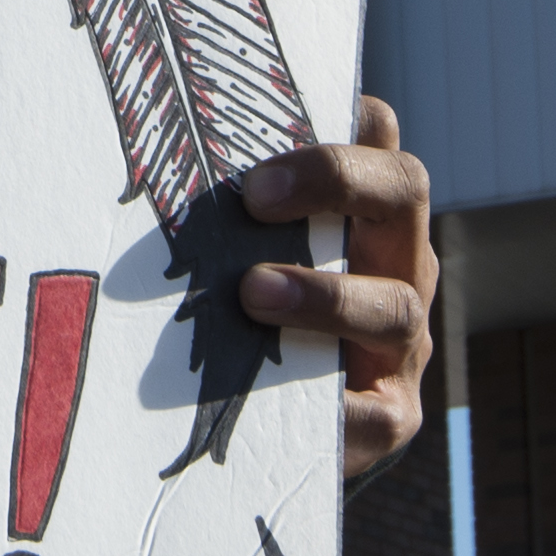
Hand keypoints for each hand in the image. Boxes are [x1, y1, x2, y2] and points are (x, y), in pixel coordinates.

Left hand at [240, 97, 439, 480]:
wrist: (273, 436)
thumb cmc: (248, 327)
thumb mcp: (246, 259)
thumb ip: (231, 218)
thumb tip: (148, 160)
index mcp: (368, 217)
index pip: (380, 139)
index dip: (348, 118)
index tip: (278, 127)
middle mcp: (401, 265)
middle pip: (406, 191)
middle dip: (336, 179)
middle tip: (256, 197)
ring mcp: (405, 342)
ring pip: (396, 304)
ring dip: (323, 296)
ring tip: (253, 293)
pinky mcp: (393, 417)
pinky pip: (376, 413)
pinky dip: (330, 406)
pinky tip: (275, 401)